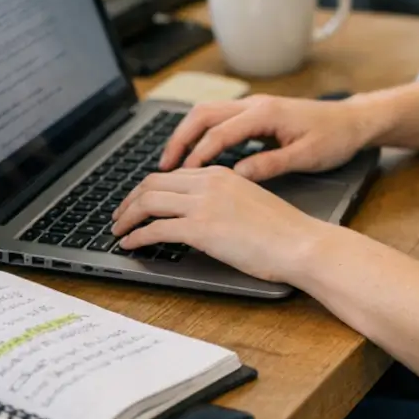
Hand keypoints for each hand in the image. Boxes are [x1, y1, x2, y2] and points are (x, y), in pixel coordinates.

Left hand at [111, 167, 325, 282]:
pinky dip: (137, 236)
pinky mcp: (201, 229)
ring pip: (148, 202)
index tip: (137, 201)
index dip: (147, 188)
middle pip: (152, 183)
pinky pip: (155, 229)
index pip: (172, 174)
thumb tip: (199, 214)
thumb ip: (222, 200)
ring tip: (118, 230)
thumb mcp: (249, 201)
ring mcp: (204, 205)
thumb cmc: (283, 230)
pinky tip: (130, 244)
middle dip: (129, 200)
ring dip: (127, 217)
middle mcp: (209, 182)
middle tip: (120, 215)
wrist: (300, 242)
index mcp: (220, 173)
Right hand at [159, 94, 373, 181]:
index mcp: (266, 113)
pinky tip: (196, 156)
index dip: (198, 154)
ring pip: (208, 113)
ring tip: (172, 163)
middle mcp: (255, 104)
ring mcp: (254, 107)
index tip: (181, 175)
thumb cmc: (335, 137)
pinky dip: (201, 134)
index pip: (220, 132)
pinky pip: (219, 119)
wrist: (353, 120)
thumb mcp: (307, 156)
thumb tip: (238, 174)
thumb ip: (271, 164)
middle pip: (203, 114)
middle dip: (179, 139)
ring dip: (187, 135)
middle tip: (162, 167)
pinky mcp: (256, 114)